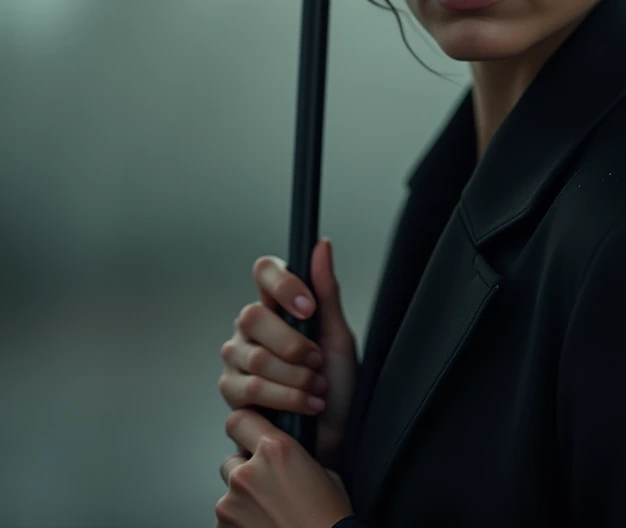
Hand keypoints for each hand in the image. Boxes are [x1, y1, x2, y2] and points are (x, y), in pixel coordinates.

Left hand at [216, 408, 354, 527]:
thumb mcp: (321, 471)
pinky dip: (240, 522)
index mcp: (275, 449)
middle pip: (231, 460)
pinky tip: (264, 525)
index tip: (248, 434)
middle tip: (267, 485)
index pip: (239, 420)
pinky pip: (226, 520)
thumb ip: (294, 459)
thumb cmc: (329, 517)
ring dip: (243, 499)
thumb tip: (284, 462)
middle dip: (245, 470)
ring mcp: (231, 504)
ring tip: (269, 513)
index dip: (244, 427)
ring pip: (228, 493)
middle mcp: (248, 472)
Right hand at [219, 238, 358, 469]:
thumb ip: (327, 292)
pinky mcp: (232, 395)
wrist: (335, 436)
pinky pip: (251, 390)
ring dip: (297, 377)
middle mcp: (251, 329)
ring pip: (256, 357)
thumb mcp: (338, 336)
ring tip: (318, 388)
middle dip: (295, 345)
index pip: (265, 271)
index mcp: (277, 306)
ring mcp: (237, 361)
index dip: (283, 285)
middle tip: (318, 362)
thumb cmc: (339, 385)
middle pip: (253, 316)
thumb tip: (321, 245)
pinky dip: (288, 399)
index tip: (309, 308)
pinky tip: (307, 406)